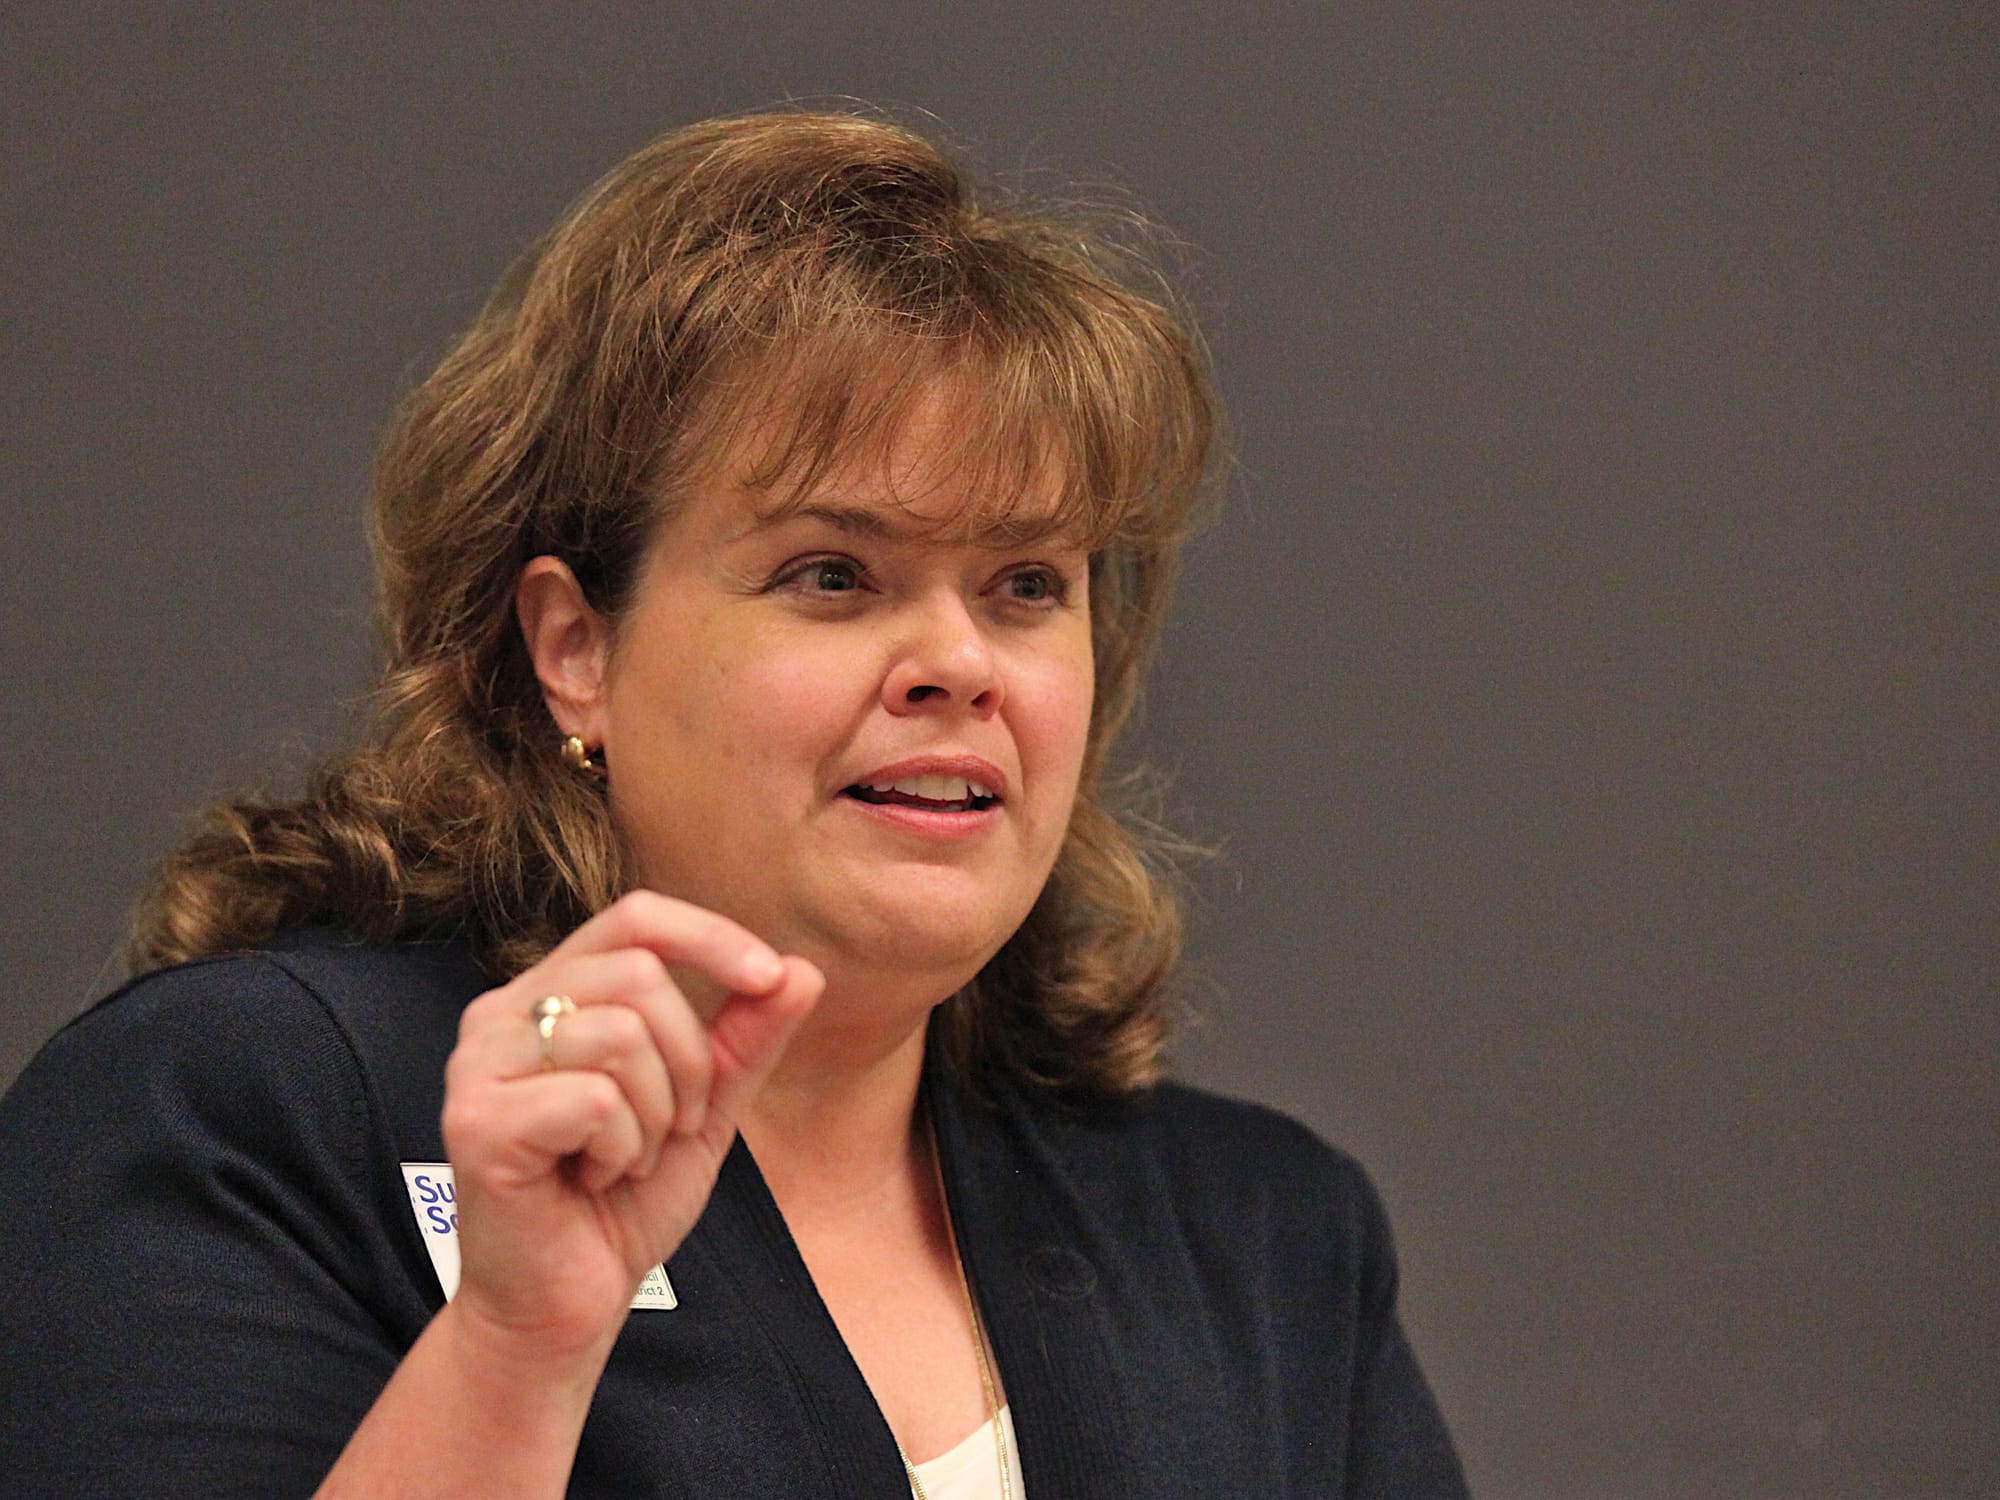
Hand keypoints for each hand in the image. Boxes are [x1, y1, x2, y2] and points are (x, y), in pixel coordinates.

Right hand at [438, 890, 821, 1361]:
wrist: (566, 1305)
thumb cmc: (623, 1202)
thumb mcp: (706, 1109)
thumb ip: (746, 1039)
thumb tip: (802, 970)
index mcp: (551, 994)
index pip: (636, 918)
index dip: (710, 937)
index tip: (768, 978)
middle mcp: (501, 1014)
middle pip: (638, 975)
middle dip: (691, 1061)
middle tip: (675, 1129)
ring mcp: (478, 1064)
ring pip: (620, 1035)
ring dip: (655, 1114)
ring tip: (626, 1159)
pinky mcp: (476, 1120)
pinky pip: (595, 1099)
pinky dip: (621, 1149)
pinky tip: (592, 1180)